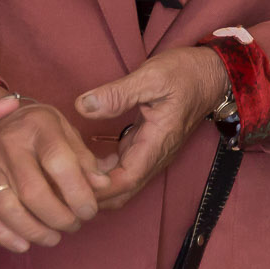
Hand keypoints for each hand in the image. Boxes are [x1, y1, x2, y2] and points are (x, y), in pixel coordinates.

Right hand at [0, 98, 108, 252]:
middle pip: (33, 192)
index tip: (89, 211)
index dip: (78, 194)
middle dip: (58, 218)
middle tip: (73, 226)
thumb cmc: (38, 130)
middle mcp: (7, 142)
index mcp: (37, 125)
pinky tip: (24, 243)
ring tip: (53, 237)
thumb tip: (101, 186)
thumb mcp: (65, 131)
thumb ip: (84, 159)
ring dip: (34, 231)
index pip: (60, 163)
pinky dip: (5, 236)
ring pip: (7, 208)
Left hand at [77, 46, 229, 212]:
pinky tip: (81, 160)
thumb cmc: (185, 74)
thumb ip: (117, 93)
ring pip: (121, 184)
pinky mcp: (145, 146)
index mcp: (158, 142)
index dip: (98, 187)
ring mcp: (150, 154)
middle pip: (121, 192)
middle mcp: (155, 156)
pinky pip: (122, 169)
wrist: (210, 75)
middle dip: (92, 194)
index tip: (71, 179)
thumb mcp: (152, 76)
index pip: (126, 180)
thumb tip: (83, 106)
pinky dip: (101, 172)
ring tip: (64, 174)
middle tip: (59, 183)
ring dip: (95, 186)